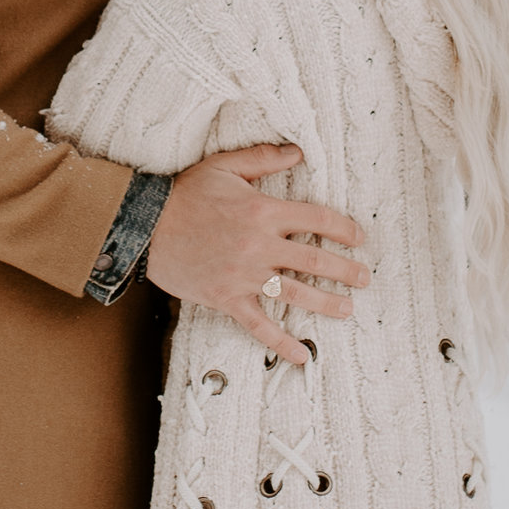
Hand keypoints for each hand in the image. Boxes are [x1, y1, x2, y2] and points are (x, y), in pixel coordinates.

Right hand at [145, 144, 369, 369]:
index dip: (344, 230)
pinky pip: (260, 325)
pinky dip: (282, 343)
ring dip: (326, 303)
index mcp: (263, 210)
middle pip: (315, 261)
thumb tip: (299, 152)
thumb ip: (263, 159)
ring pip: (296, 294)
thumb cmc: (183, 194)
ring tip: (347, 309)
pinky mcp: (228, 299)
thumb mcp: (224, 166)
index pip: (318, 220)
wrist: (145, 227)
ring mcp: (245, 276)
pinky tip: (303, 356)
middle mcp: (260, 245)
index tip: (359, 238)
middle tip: (364, 278)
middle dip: (345, 271)